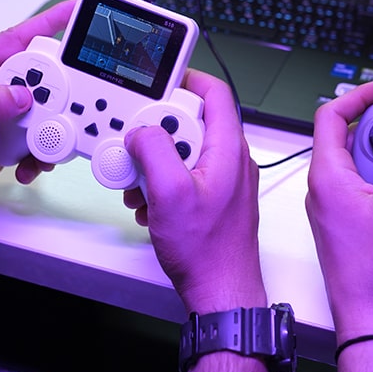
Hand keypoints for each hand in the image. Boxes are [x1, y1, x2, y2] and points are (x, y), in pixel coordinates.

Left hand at [0, 0, 75, 220]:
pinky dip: (43, 150)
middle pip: (35, 74)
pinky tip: (32, 162)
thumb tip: (20, 92)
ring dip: (50, 129)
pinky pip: (40, 134)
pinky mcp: (9, 135)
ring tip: (42, 144)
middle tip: (64, 105)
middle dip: (55, 93)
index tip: (74, 12)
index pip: (12, 42)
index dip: (46, 24)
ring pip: (42, 107)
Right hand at [124, 70, 266, 314]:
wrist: (219, 290)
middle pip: (191, 123)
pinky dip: (164, 184)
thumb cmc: (207, 250)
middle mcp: (231, 162)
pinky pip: (186, 177)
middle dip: (158, 133)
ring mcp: (223, 182)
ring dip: (157, 164)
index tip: (159, 83)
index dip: (186, 81)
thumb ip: (154, 150)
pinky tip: (151, 203)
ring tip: (143, 185)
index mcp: (229, 150)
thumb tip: (142, 130)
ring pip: (185, 152)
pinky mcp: (214, 200)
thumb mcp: (170, 193)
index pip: (215, 94)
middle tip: (141, 151)